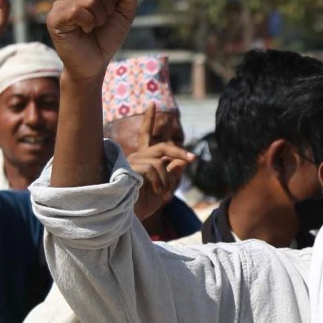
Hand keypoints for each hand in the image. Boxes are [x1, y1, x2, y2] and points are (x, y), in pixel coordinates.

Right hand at [46, 0, 137, 82]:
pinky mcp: (54, 18)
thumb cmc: (107, 38)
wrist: (95, 63)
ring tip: (91, 27)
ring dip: (99, 18)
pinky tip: (84, 30)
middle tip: (100, 23)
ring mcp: (59, 3)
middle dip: (108, 8)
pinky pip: (77, 10)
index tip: (109, 12)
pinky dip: (88, 23)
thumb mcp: (125, 14)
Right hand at [128, 104, 194, 220]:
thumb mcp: (164, 188)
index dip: (148, 119)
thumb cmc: (143, 205)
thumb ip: (172, 173)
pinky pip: (153, 168)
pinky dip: (161, 182)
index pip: (145, 135)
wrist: (128, 218)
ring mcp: (131, 162)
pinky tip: (158, 193)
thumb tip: (183, 161)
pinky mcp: (129, 169)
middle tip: (193, 158)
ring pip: (159, 162)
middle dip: (179, 152)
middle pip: (162, 147)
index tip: (152, 103)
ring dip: (168, 179)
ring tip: (165, 195)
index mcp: (142, 159)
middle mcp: (135, 157)